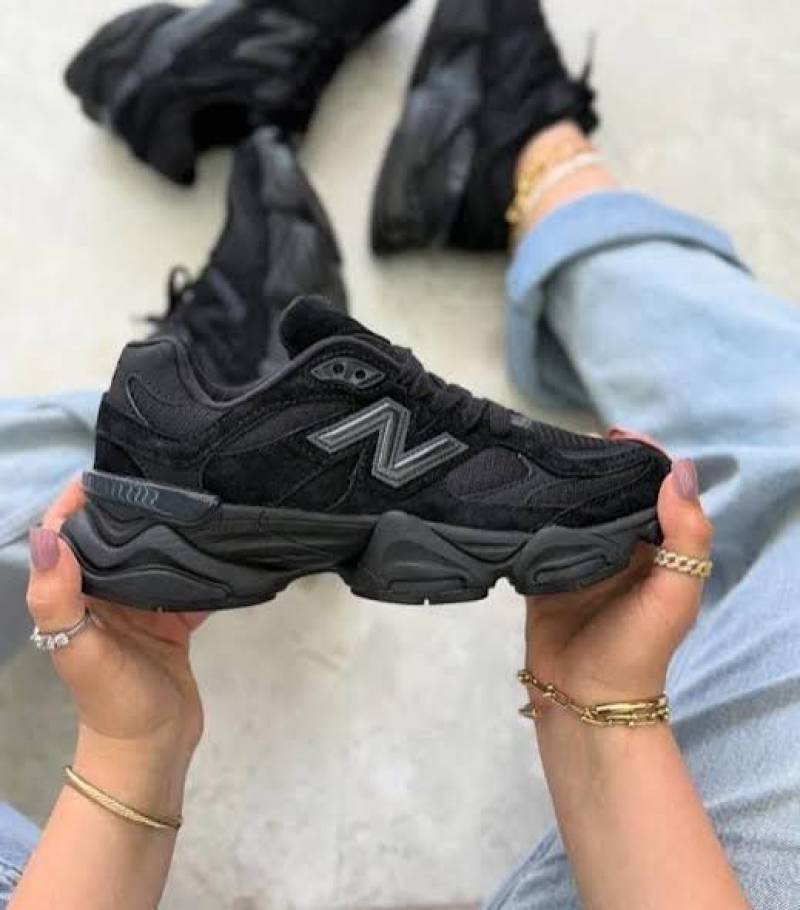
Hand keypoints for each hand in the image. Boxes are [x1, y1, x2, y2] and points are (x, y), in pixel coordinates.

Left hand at [26, 481, 207, 810]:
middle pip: (116, 540)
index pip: (70, 536)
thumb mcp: (79, 650)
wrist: (153, 751)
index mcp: (77, 596)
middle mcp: (107, 596)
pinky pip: (189, 587)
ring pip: (155, 559)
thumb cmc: (112, 700)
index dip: (81, 502)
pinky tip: (223, 547)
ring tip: (198, 500)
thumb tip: (47, 534)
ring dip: (170, 535)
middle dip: (134, 509)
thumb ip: (57, 597)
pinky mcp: (175, 623)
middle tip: (168, 474)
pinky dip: (204, 571)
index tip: (112, 469)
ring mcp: (143, 609)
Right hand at [524, 458, 711, 708]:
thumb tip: (678, 470)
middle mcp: (618, 546)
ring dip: (560, 483)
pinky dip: (529, 512)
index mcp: (655, 547)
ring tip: (539, 456)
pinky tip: (516, 489)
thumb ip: (687, 536)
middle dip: (593, 463)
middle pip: (608, 492)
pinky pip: (536, 532)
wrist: (583, 698)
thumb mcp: (675, 594)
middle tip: (566, 439)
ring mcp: (577, 556)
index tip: (613, 434)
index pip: (652, 490)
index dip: (639, 459)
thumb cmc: (637, 648)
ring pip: (571, 508)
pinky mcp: (542, 569)